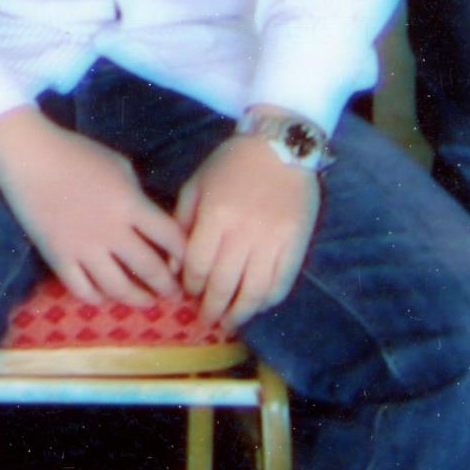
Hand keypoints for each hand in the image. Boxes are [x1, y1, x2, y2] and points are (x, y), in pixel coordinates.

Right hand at [0, 107, 185, 311]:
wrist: (29, 157)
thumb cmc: (76, 154)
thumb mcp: (120, 166)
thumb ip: (138, 196)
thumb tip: (150, 221)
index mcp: (131, 205)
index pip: (172, 239)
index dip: (184, 256)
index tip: (185, 264)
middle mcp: (112, 232)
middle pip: (150, 269)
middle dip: (167, 286)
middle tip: (173, 293)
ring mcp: (84, 248)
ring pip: (118, 288)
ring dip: (138, 299)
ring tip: (146, 301)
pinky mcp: (58, 257)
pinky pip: (83, 290)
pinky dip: (98, 298)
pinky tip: (106, 295)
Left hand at [172, 134, 319, 332]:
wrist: (279, 146)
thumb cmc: (231, 165)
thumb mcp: (197, 186)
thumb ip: (181, 224)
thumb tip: (172, 266)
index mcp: (216, 216)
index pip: (198, 265)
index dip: (191, 286)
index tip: (187, 295)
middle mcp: (245, 232)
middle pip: (225, 284)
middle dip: (212, 308)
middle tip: (205, 320)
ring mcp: (274, 240)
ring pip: (255, 290)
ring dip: (240, 312)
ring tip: (230, 323)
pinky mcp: (297, 243)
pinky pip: (282, 282)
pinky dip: (268, 300)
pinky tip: (257, 306)